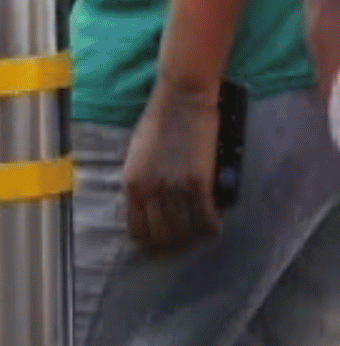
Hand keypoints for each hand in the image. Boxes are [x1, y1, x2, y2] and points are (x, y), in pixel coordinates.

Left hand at [123, 87, 223, 252]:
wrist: (181, 98)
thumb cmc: (159, 121)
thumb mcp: (138, 156)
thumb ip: (142, 181)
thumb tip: (150, 204)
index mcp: (131, 185)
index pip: (137, 229)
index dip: (149, 242)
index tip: (159, 247)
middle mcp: (149, 191)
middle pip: (161, 235)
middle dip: (173, 245)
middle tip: (185, 246)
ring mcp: (174, 188)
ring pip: (184, 229)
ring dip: (194, 237)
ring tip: (201, 236)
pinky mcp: (198, 182)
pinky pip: (205, 216)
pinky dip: (211, 226)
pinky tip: (216, 227)